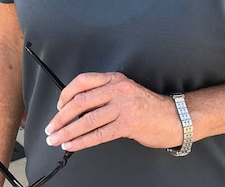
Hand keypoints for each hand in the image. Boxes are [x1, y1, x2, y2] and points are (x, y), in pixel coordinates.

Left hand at [43, 72, 181, 151]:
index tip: (58, 106)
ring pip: (87, 120)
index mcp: (114, 79)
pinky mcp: (127, 125)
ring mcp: (122, 107)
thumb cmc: (148, 106)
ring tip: (56, 138)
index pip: (83, 81)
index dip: (66, 94)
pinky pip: (98, 134)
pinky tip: (72, 145)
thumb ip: (104, 95)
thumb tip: (77, 108)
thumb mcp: (125, 91)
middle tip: (50, 127)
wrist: (173, 117)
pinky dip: (82, 141)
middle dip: (61, 117)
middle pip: (80, 102)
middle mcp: (117, 90)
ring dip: (67, 131)